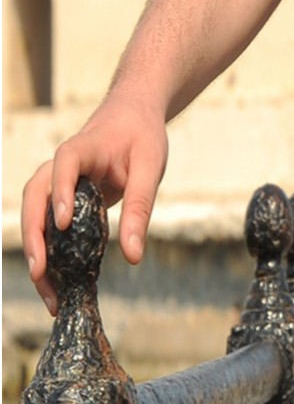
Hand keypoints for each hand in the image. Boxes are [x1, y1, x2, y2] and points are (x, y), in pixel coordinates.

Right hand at [21, 93, 168, 315]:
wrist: (132, 115)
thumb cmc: (141, 136)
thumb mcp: (150, 166)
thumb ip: (140, 208)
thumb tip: (133, 255)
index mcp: (84, 148)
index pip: (65, 164)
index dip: (61, 191)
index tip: (64, 222)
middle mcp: (61, 165)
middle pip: (35, 195)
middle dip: (34, 234)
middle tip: (41, 270)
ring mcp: (56, 182)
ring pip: (34, 214)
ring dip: (35, 250)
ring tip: (46, 287)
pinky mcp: (61, 198)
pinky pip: (46, 224)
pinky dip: (48, 252)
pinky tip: (55, 282)